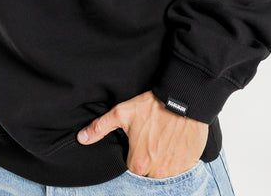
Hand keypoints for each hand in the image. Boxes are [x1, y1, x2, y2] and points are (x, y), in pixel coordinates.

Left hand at [76, 90, 208, 177]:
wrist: (183, 99)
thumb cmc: (151, 105)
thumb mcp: (122, 112)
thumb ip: (100, 127)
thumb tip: (81, 138)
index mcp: (138, 163)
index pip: (131, 167)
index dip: (134, 153)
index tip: (138, 141)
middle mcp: (157, 172)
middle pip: (147, 172)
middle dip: (148, 159)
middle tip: (151, 139)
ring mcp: (175, 170)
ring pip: (163, 172)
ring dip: (162, 160)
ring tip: (162, 140)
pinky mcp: (189, 165)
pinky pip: (180, 169)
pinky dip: (177, 159)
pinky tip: (174, 144)